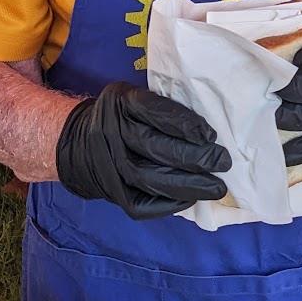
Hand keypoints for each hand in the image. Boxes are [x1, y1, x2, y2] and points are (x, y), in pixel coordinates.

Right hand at [56, 82, 231, 219]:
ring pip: (150, 179)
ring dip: (188, 185)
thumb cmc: (120, 117)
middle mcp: (111, 135)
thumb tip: (204, 129)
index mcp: (119, 104)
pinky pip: (143, 203)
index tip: (210, 135)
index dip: (184, 124)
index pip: (153, 112)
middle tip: (223, 161)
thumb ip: (160, 106)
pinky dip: (170, 203)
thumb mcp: (131, 97)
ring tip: (217, 187)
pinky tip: (193, 198)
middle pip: (154, 147)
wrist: (78, 145)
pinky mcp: (113, 194)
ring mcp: (109, 167)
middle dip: (193, 156)